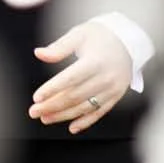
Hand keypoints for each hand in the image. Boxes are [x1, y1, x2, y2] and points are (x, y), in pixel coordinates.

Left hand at [30, 19, 135, 133]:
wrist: (129, 41)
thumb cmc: (101, 35)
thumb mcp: (80, 34)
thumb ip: (59, 47)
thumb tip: (38, 54)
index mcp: (96, 61)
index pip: (70, 78)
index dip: (53, 89)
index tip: (36, 97)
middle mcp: (105, 77)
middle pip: (75, 96)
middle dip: (52, 106)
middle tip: (33, 111)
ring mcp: (112, 89)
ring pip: (85, 107)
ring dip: (63, 115)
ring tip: (45, 118)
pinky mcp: (116, 96)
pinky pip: (100, 112)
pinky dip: (85, 121)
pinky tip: (71, 128)